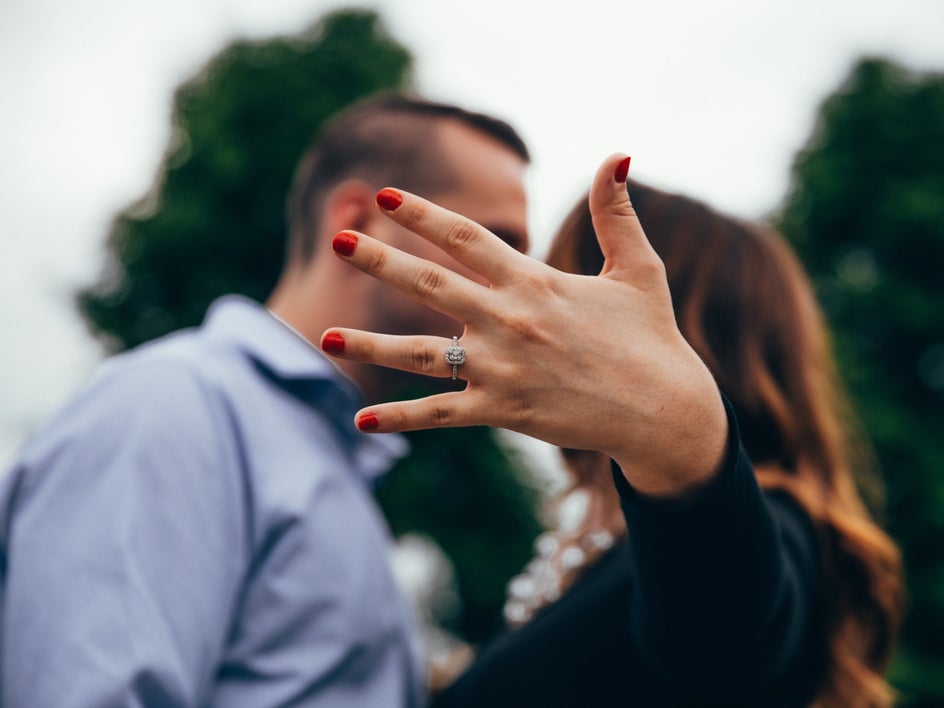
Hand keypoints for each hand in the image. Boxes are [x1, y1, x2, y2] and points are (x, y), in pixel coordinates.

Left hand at [323, 154, 726, 497]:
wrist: (664, 411)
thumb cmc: (650, 337)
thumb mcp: (639, 268)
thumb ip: (616, 213)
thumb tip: (620, 154)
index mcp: (536, 282)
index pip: (468, 239)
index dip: (424, 215)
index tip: (385, 196)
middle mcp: (510, 322)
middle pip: (431, 285)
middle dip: (381, 261)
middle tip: (338, 240)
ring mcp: (502, 370)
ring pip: (421, 354)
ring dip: (371, 344)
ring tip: (326, 334)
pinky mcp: (503, 411)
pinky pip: (441, 414)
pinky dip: (400, 418)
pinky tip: (360, 420)